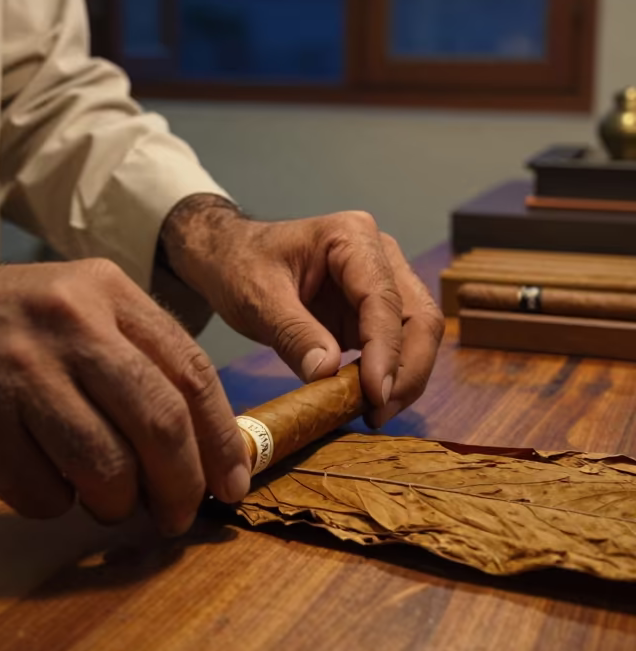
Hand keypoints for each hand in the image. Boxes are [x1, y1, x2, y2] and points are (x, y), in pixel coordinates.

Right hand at [0, 260, 249, 527]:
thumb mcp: (72, 308)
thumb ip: (134, 357)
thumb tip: (203, 443)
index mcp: (105, 291)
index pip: (191, 370)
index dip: (221, 437)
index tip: (233, 482)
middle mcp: (70, 322)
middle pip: (160, 421)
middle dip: (183, 484)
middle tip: (180, 516)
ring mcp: (22, 371)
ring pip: (108, 467)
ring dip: (116, 503)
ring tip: (105, 500)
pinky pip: (45, 494)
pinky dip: (52, 503)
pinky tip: (36, 476)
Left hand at [160, 199, 444, 426]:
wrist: (230, 256)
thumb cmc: (240, 265)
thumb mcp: (257, 299)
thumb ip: (293, 333)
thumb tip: (328, 373)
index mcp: (352, 237)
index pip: (384, 298)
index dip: (386, 350)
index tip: (375, 395)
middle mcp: (379, 255)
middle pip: (419, 316)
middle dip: (408, 369)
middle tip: (378, 413)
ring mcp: (383, 281)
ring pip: (418, 333)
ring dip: (405, 377)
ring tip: (373, 414)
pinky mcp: (374, 310)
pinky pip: (397, 345)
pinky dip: (389, 376)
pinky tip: (366, 402)